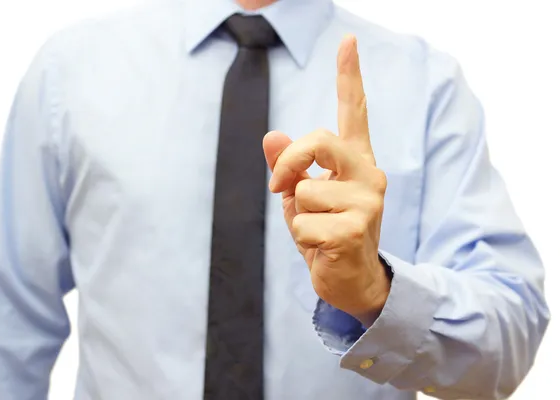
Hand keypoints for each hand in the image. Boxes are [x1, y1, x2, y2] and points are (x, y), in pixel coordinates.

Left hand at [263, 35, 389, 324]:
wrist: (352, 281)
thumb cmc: (327, 234)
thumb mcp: (302, 196)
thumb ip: (290, 166)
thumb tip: (271, 135)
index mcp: (356, 161)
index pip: (354, 112)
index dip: (349, 76)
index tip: (347, 41)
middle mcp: (369, 174)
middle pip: (317, 140)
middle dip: (289, 164)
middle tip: (280, 187)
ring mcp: (368, 200)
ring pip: (302, 190)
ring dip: (297, 215)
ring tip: (319, 229)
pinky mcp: (357, 228)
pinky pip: (302, 223)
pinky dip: (300, 238)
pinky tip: (323, 248)